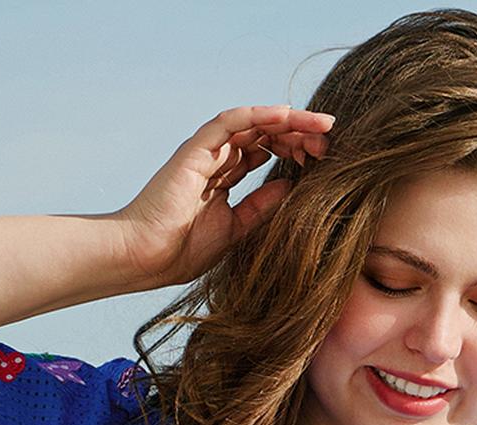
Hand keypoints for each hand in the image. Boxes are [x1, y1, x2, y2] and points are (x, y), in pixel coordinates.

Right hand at [113, 103, 334, 291]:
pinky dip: (258, 115)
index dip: (293, 150)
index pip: (264, 153)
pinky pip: (230, 121)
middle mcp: (215, 159)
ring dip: (288, 121)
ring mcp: (205, 152)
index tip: (322, 157)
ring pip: (253, 123)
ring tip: (319, 124)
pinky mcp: (195, 148)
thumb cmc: (182, 251)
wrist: (147, 257)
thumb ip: (261, 207)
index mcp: (223, 178)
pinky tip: (286, 114)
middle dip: (298, 132)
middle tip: (329, 136)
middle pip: (263, 134)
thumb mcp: (237, 229)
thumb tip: (291, 187)